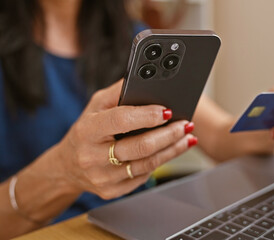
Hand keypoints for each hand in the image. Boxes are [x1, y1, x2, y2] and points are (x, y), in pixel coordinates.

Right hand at [55, 80, 195, 199]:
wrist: (67, 167)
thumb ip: (119, 92)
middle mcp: (92, 156)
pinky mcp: (112, 191)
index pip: (121, 120)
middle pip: (141, 147)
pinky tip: (170, 151)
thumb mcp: (96, 106)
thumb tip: (147, 81)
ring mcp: (102, 177)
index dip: (147, 115)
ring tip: (186, 137)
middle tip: (186, 124)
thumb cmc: (86, 131)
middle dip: (169, 134)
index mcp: (88, 130)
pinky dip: (161, 162)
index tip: (167, 111)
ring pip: (148, 164)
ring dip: (173, 149)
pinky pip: (144, 177)